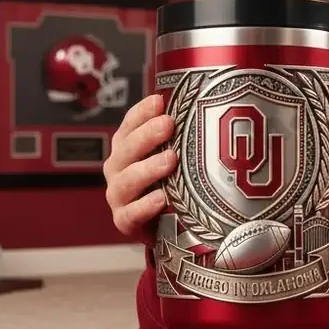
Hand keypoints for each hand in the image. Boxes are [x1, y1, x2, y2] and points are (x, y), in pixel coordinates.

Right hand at [103, 94, 176, 242]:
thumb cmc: (169, 183)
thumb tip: (210, 107)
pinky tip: (161, 198)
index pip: (130, 124)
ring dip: (148, 169)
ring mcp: (119, 195)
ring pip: (127, 180)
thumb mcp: (174, 156)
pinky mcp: (125, 221)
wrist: (163, 227)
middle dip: (147, 135)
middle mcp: (119, 168)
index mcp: (128, 147)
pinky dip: (144, 207)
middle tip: (168, 125)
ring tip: (170, 161)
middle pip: (127, 149)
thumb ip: (182, 135)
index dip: (142, 112)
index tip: (159, 101)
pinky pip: (131, 215)